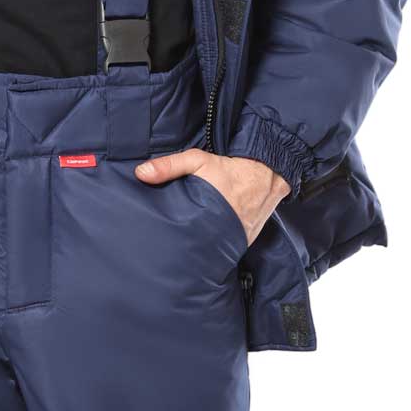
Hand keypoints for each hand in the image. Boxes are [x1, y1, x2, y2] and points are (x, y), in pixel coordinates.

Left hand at [134, 148, 290, 245]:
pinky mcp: (244, 242)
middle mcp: (222, 233)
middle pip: (194, 247)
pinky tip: (203, 242)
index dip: (168, 241)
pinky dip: (215, 245)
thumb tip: (140, 173)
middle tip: (163, 247)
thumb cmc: (233, 169)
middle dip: (180, 247)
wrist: (270, 174)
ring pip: (210, 250)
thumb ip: (170, 166)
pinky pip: (225, 247)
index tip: (153, 242)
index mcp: (207, 216)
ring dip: (198, 247)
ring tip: (181, 249)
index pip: (182, 237)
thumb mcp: (198, 161)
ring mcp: (235, 241)